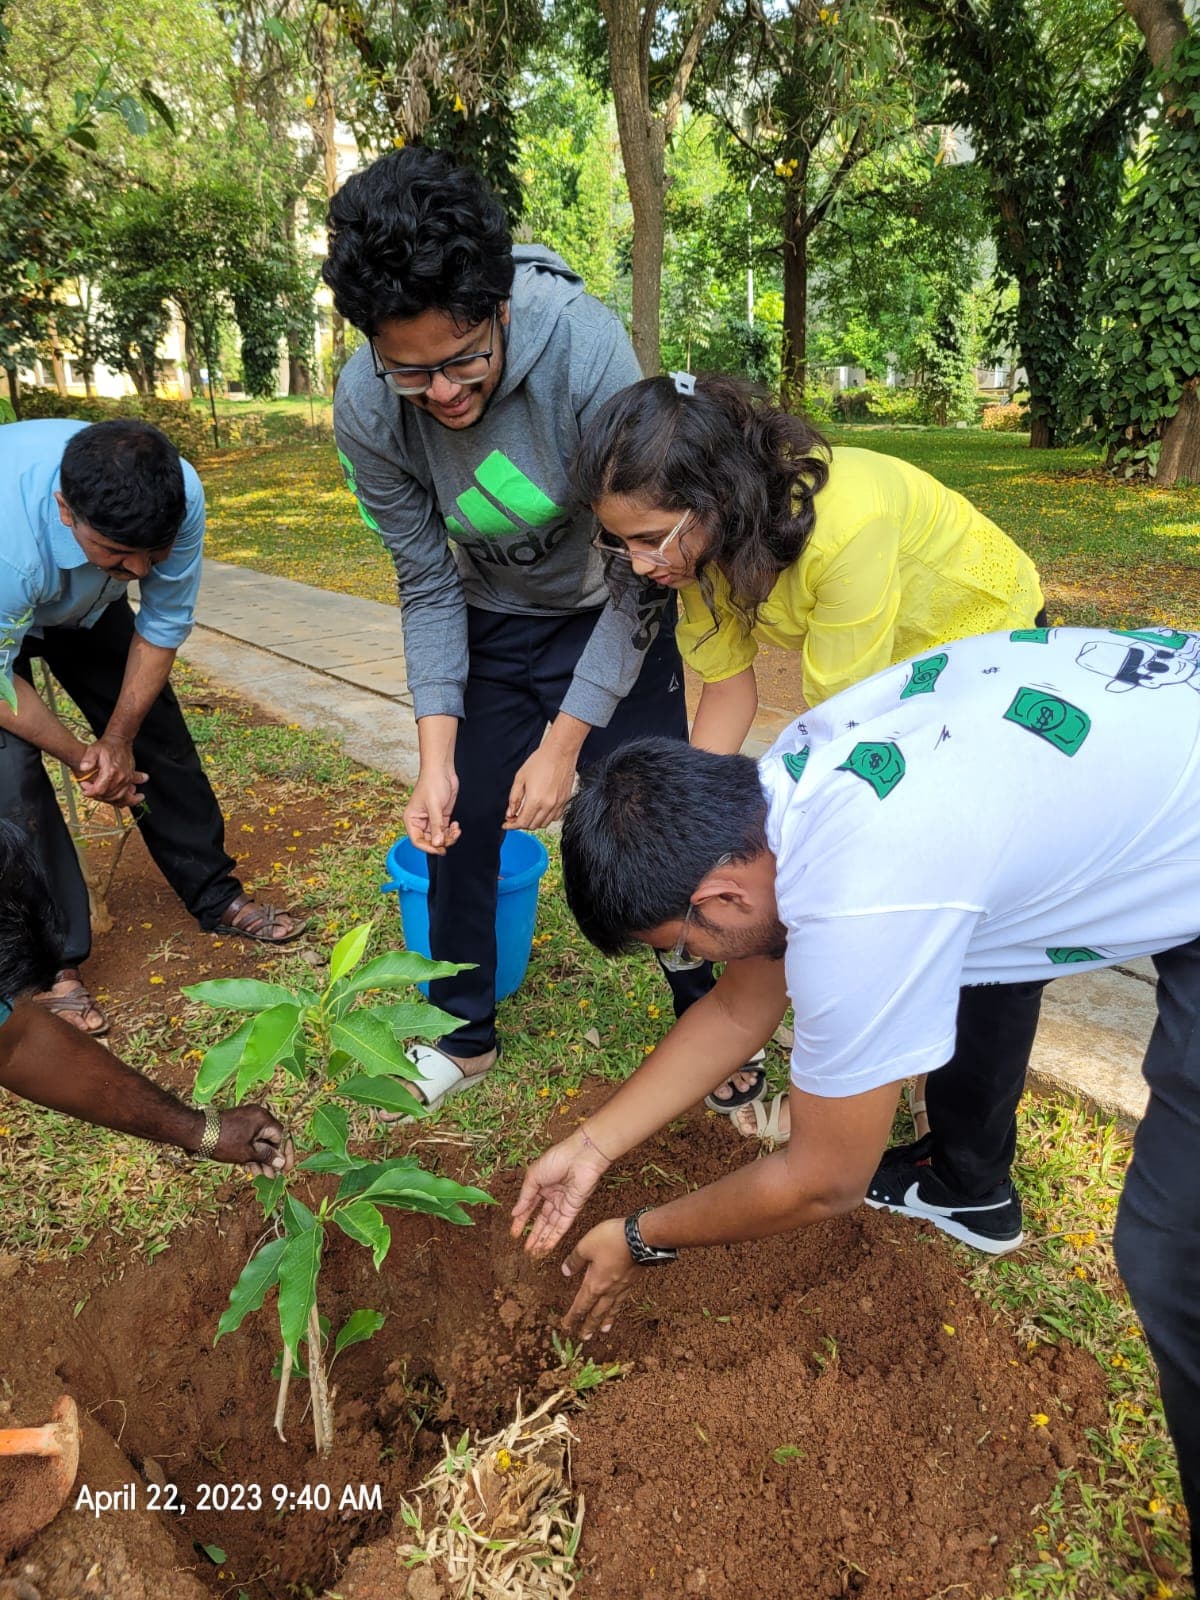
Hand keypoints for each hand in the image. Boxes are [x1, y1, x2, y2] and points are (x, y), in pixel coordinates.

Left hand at [77, 736, 145, 805]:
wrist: (120, 741)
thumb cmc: (107, 746)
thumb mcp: (93, 749)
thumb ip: (88, 759)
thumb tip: (83, 768)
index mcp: (111, 771)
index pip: (99, 790)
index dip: (90, 791)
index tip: (84, 787)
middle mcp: (121, 777)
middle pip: (108, 795)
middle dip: (97, 795)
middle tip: (89, 789)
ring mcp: (127, 779)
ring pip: (118, 797)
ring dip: (107, 799)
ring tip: (99, 795)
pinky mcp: (130, 779)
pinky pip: (128, 794)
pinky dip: (123, 800)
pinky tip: (119, 801)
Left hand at [212, 1107, 294, 1174]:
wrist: (196, 1132)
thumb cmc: (223, 1142)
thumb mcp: (248, 1153)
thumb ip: (267, 1157)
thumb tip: (281, 1162)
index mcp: (263, 1119)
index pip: (281, 1137)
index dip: (284, 1154)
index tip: (285, 1169)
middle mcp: (257, 1116)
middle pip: (270, 1139)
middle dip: (270, 1159)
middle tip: (272, 1176)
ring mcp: (246, 1119)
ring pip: (259, 1141)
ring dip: (261, 1158)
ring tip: (261, 1175)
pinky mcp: (237, 1124)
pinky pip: (250, 1138)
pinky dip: (251, 1151)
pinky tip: (251, 1167)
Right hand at [405, 765, 459, 854]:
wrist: (441, 770)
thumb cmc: (432, 783)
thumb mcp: (434, 806)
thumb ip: (436, 826)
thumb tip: (437, 843)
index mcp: (412, 819)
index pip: (417, 841)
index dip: (428, 848)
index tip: (440, 849)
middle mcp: (420, 821)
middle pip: (429, 841)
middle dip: (441, 842)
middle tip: (451, 838)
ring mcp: (431, 819)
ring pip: (439, 837)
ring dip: (448, 837)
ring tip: (456, 830)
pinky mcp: (441, 816)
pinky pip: (445, 831)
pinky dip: (452, 832)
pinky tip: (456, 826)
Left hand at [505, 741, 577, 830]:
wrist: (560, 753)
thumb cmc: (540, 761)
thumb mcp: (520, 778)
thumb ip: (514, 798)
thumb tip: (510, 813)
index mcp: (535, 800)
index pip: (522, 822)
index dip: (512, 826)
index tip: (506, 824)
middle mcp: (548, 805)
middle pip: (533, 826)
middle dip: (521, 824)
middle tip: (514, 817)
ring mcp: (558, 804)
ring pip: (544, 824)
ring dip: (534, 822)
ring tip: (527, 814)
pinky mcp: (565, 801)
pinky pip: (555, 817)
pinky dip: (546, 818)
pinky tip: (540, 810)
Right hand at [511, 1128, 612, 1255]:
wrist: (581, 1157)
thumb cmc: (556, 1160)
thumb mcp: (533, 1176)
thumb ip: (525, 1197)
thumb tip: (514, 1213)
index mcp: (541, 1184)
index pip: (529, 1206)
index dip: (521, 1220)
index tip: (514, 1233)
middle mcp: (552, 1195)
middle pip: (541, 1219)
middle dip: (533, 1234)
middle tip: (525, 1249)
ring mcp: (563, 1203)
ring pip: (551, 1225)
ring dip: (542, 1239)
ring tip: (533, 1252)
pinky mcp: (573, 1209)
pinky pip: (562, 1226)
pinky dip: (554, 1237)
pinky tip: (545, 1247)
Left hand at [561, 1217, 639, 1337]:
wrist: (642, 1239)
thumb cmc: (612, 1240)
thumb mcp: (586, 1245)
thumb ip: (575, 1260)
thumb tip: (565, 1271)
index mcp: (594, 1284)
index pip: (581, 1305)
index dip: (573, 1317)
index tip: (566, 1327)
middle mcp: (608, 1290)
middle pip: (596, 1312)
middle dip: (589, 1325)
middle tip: (584, 1338)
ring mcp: (622, 1287)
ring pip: (611, 1309)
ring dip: (606, 1321)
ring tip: (603, 1331)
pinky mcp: (633, 1282)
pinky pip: (622, 1301)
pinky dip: (617, 1309)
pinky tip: (618, 1307)